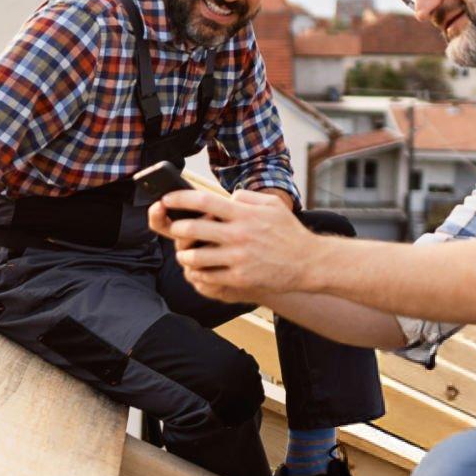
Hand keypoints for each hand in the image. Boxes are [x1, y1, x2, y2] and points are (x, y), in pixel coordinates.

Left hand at [153, 188, 318, 303]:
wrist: (308, 262)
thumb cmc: (289, 232)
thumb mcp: (272, 205)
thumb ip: (247, 198)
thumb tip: (226, 197)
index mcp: (244, 214)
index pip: (204, 201)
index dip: (180, 198)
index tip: (167, 199)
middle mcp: (238, 234)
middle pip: (193, 229)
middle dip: (176, 228)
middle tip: (175, 228)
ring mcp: (238, 258)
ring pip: (196, 257)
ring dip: (184, 254)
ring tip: (184, 253)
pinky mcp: (240, 278)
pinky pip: (208, 276)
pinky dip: (198, 273)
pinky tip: (198, 270)